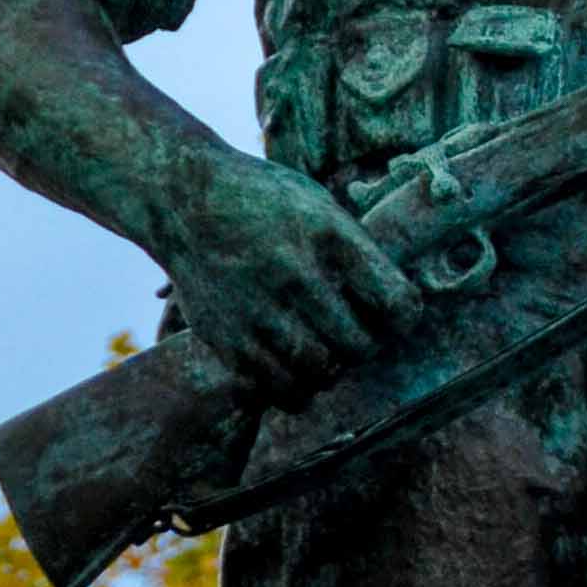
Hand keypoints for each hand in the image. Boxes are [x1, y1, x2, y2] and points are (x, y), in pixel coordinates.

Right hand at [145, 149, 428, 406]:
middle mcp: (293, 273)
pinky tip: (293, 366)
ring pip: (320, 372)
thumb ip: (355, 251)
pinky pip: (279, 388)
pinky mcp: (227, 337)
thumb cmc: (263, 200)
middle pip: (359, 345)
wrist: (182, 198)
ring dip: (330, 368)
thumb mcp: (317, 204)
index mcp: (327, 235)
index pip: (395, 302)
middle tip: (356, 335)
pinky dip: (296, 387)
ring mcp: (257, 308)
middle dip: (366, 346)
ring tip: (323, 350)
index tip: (394, 314)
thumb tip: (397, 306)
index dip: (404, 317)